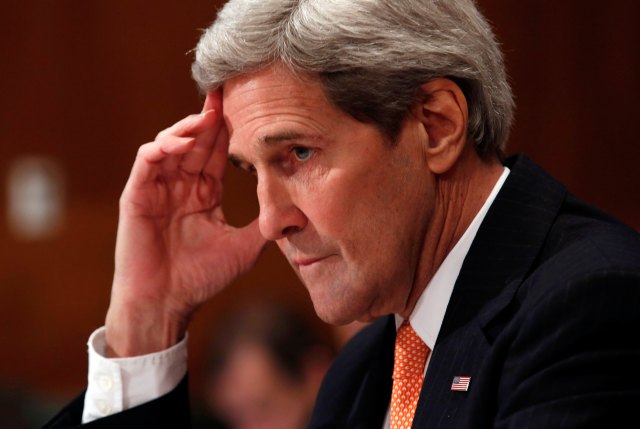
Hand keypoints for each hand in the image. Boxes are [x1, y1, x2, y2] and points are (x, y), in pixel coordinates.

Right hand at [105, 91, 265, 356]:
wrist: (166, 304)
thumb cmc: (200, 279)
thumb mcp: (243, 248)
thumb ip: (264, 227)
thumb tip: (297, 213)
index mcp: (204, 194)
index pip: (217, 153)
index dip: (231, 131)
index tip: (249, 108)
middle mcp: (181, 186)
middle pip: (197, 142)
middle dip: (211, 118)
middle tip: (228, 92)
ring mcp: (158, 189)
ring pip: (171, 144)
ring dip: (188, 128)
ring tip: (208, 117)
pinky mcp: (137, 195)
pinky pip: (147, 161)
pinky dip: (163, 148)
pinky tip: (184, 144)